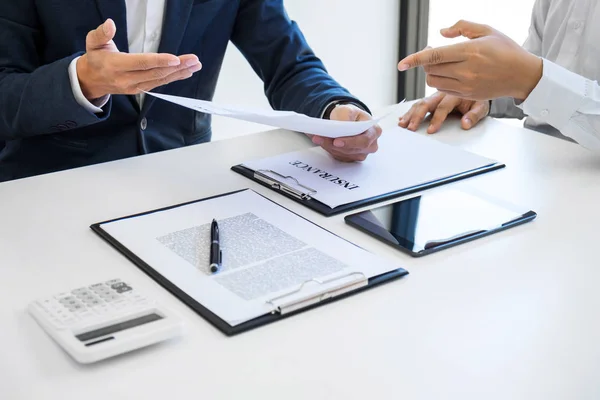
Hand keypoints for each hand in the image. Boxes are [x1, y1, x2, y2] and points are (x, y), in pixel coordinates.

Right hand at [77, 19, 202, 99]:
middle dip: (177, 67)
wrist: (91, 80)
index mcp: (115, 65)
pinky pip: (159, 84)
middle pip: (155, 73)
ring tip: (195, 66)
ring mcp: (134, 87)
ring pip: (160, 80)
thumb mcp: (93, 42)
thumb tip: (110, 23)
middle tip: (193, 60)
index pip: (141, 63)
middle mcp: (126, 79)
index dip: (159, 61)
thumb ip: (101, 33)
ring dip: (179, 73)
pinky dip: (174, 78)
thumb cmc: (95, 58)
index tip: (175, 59)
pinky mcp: (140, 90)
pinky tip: (185, 73)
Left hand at [310, 104, 381, 161]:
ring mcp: (361, 153)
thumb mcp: (348, 110)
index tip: (336, 141)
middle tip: (319, 139)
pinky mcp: (351, 158)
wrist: (347, 120)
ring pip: (343, 154)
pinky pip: (339, 156)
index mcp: (374, 131)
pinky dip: (329, 149)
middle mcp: (370, 145)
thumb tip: (340, 126)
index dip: (349, 142)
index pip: (363, 141)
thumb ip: (346, 117)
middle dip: (334, 145)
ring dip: (329, 147)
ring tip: (317, 138)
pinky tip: (321, 142)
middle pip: (351, 150)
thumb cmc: (351, 115)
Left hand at [397, 20, 542, 100]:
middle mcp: (466, 70)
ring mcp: (466, 85)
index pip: (434, 56)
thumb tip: (440, 34)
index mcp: (470, 51)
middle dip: (425, 62)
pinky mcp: (467, 95)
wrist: (522, 74)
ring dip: (431, 72)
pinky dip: (440, 81)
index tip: (401, 64)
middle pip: (430, 70)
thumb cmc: (505, 49)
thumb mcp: (486, 30)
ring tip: (441, 63)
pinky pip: (443, 90)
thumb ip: (461, 27)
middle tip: (431, 53)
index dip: (414, 59)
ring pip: (433, 82)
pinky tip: (448, 73)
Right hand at [399, 92, 488, 133]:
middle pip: (426, 104)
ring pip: (420, 103)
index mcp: (454, 94)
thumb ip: (474, 115)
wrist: (477, 86)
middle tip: (411, 127)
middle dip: (417, 116)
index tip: (431, 130)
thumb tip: (465, 124)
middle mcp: (442, 94)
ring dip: (410, 114)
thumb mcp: (482, 107)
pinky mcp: (431, 100)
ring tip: (403, 124)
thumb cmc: (478, 99)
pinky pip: (418, 104)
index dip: (436, 119)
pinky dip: (409, 111)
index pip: (443, 107)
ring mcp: (435, 96)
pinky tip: (402, 118)